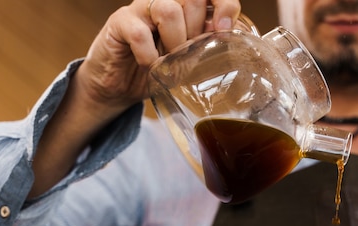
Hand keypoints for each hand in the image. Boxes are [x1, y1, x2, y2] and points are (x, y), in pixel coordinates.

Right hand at [28, 0, 240, 197]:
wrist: (119, 85)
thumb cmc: (159, 71)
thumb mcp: (190, 61)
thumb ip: (209, 50)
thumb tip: (238, 53)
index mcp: (187, 8)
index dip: (224, 4)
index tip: (224, 29)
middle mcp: (166, 1)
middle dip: (197, 31)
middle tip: (190, 54)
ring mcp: (142, 9)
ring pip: (168, 9)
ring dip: (175, 41)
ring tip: (171, 62)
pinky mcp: (120, 22)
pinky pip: (139, 32)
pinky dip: (150, 55)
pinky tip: (152, 67)